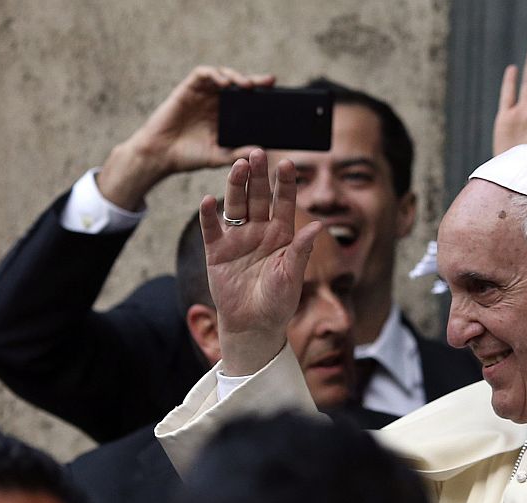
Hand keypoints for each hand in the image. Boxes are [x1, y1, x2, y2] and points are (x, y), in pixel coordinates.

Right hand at [98, 66, 272, 209]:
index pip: (246, 101)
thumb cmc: (189, 156)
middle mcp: (215, 102)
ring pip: (222, 75)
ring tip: (247, 85)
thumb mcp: (219, 157)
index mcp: (226, 116)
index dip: (261, 95)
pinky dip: (215, 74)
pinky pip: (203, 74)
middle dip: (254, 80)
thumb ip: (237, 153)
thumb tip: (261, 150)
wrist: (160, 155)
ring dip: (236, 76)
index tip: (277, 94)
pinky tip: (224, 83)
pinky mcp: (187, 89)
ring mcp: (202, 94)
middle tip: (268, 82)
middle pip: (238, 84)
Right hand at [200, 149, 320, 374]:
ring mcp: (238, 239)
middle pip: (258, 197)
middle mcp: (260, 231)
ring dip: (236, 186)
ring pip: (236, 206)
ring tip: (238, 166)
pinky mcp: (217, 252)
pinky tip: (208, 200)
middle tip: (257, 153)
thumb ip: (301, 250)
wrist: (254, 325)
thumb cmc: (279, 301)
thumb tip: (319, 225)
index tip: (287, 163)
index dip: (285, 184)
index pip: (284, 202)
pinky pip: (212, 229)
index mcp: (282, 234)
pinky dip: (209, 216)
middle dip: (258, 175)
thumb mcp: (292, 275)